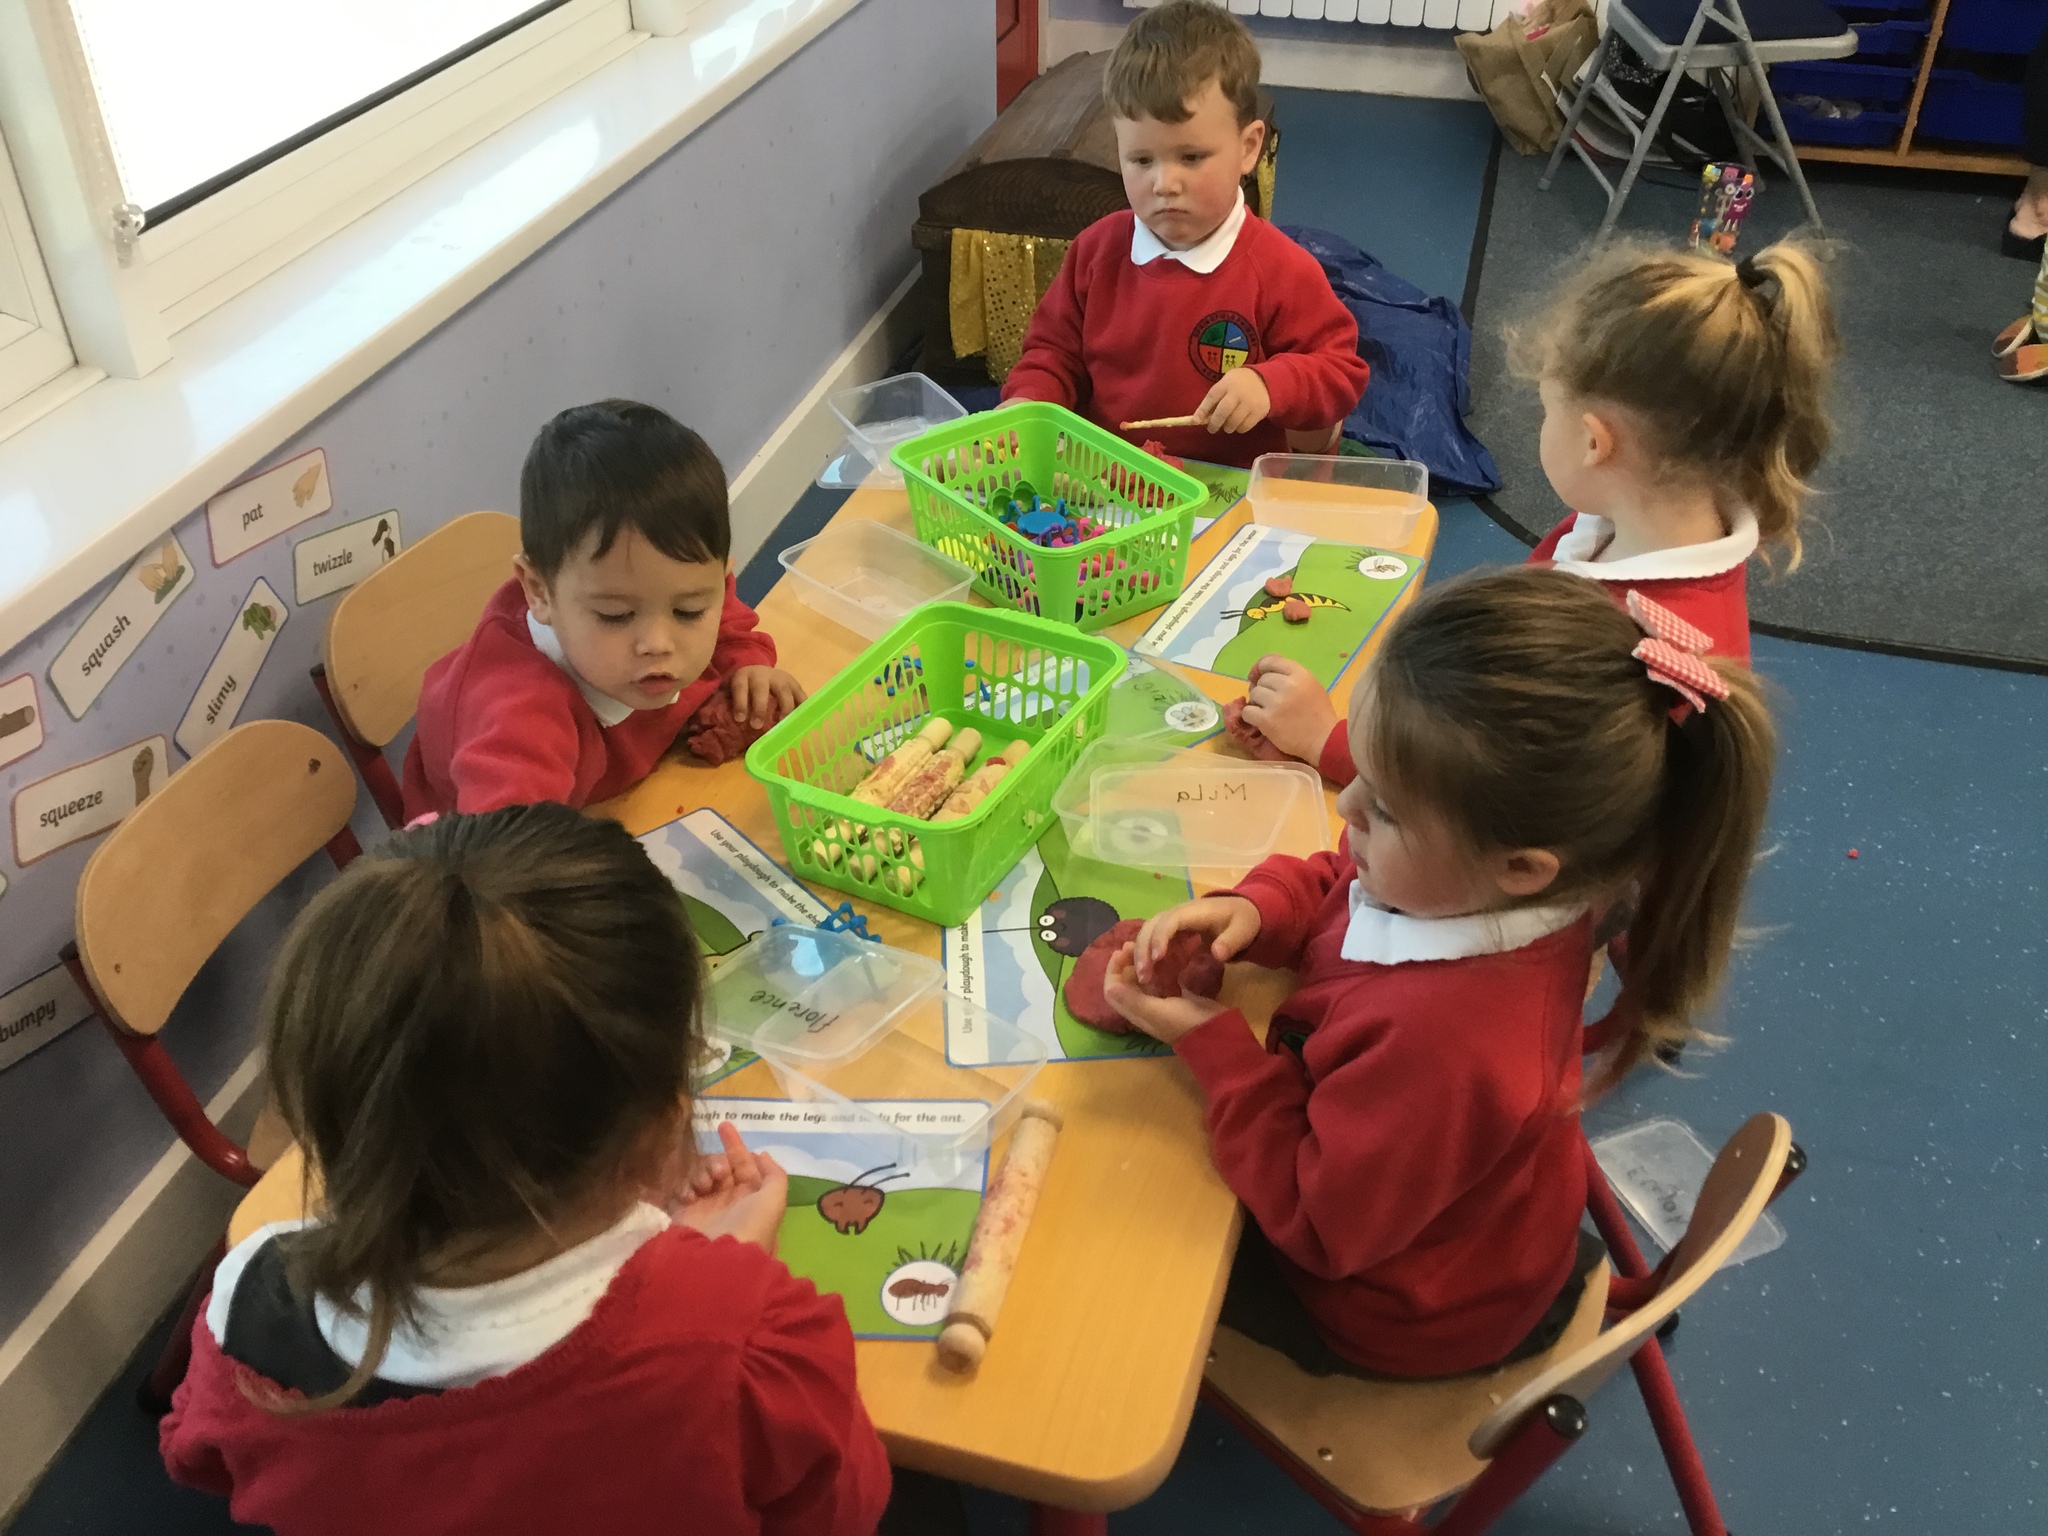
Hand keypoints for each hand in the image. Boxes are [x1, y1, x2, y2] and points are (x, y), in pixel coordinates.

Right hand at [674, 1122, 788, 1252]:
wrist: (716, 1261)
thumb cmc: (750, 1226)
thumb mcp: (774, 1199)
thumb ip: (774, 1174)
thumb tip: (762, 1154)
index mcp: (750, 1196)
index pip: (743, 1163)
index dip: (735, 1144)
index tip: (724, 1126)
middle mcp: (727, 1199)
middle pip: (718, 1165)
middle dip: (716, 1162)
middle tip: (717, 1174)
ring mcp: (703, 1206)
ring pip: (698, 1173)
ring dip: (700, 1173)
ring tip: (701, 1187)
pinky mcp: (681, 1214)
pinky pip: (676, 1189)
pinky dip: (678, 1186)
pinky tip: (685, 1194)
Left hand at [729, 666, 804, 729]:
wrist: (759, 668)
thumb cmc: (744, 687)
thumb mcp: (730, 689)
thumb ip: (725, 702)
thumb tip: (715, 724)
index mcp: (743, 676)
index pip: (740, 688)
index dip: (740, 703)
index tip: (740, 719)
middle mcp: (762, 675)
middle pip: (761, 689)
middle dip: (759, 708)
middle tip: (757, 726)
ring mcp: (781, 678)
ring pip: (783, 692)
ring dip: (784, 710)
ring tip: (782, 725)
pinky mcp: (794, 684)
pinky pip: (800, 696)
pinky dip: (802, 708)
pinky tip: (801, 721)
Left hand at [1102, 942, 1231, 1044]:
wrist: (1219, 1035)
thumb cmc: (1187, 1023)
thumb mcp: (1158, 1012)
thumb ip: (1133, 1001)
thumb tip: (1110, 987)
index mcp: (1137, 1012)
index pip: (1113, 990)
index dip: (1113, 970)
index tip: (1122, 951)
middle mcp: (1145, 1008)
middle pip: (1125, 983)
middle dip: (1125, 963)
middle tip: (1134, 944)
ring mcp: (1161, 1003)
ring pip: (1142, 981)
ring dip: (1140, 964)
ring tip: (1147, 947)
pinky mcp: (1176, 999)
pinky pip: (1160, 980)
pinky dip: (1158, 968)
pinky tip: (1164, 956)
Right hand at [1131, 896, 1261, 984]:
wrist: (1239, 912)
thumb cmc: (1241, 920)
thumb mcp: (1244, 929)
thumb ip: (1231, 941)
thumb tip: (1216, 954)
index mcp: (1192, 911)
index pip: (1169, 921)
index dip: (1161, 937)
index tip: (1158, 958)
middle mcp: (1175, 914)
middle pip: (1150, 926)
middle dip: (1143, 949)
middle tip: (1144, 975)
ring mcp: (1170, 924)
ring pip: (1147, 934)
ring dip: (1141, 955)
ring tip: (1143, 978)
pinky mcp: (1170, 935)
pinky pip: (1153, 943)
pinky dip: (1148, 959)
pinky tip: (1149, 976)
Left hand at [1195, 368, 1271, 434]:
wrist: (1264, 380)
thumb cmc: (1238, 383)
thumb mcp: (1225, 384)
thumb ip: (1214, 399)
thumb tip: (1200, 418)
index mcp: (1226, 383)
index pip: (1211, 397)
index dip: (1202, 411)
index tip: (1195, 421)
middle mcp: (1238, 393)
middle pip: (1222, 412)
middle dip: (1214, 424)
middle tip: (1212, 429)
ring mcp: (1249, 403)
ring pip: (1233, 422)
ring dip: (1227, 427)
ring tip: (1227, 424)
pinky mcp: (1259, 412)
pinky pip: (1244, 427)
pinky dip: (1239, 429)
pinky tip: (1239, 424)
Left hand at [1240, 657, 1341, 763]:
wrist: (1324, 741)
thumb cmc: (1318, 713)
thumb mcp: (1310, 685)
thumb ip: (1290, 675)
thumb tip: (1261, 670)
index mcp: (1300, 674)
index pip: (1270, 661)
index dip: (1260, 668)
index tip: (1258, 676)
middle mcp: (1288, 685)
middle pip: (1262, 680)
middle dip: (1264, 689)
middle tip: (1271, 701)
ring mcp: (1276, 703)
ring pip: (1253, 694)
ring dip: (1257, 703)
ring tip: (1269, 712)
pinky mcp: (1267, 720)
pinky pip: (1247, 711)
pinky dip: (1251, 717)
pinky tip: (1262, 721)